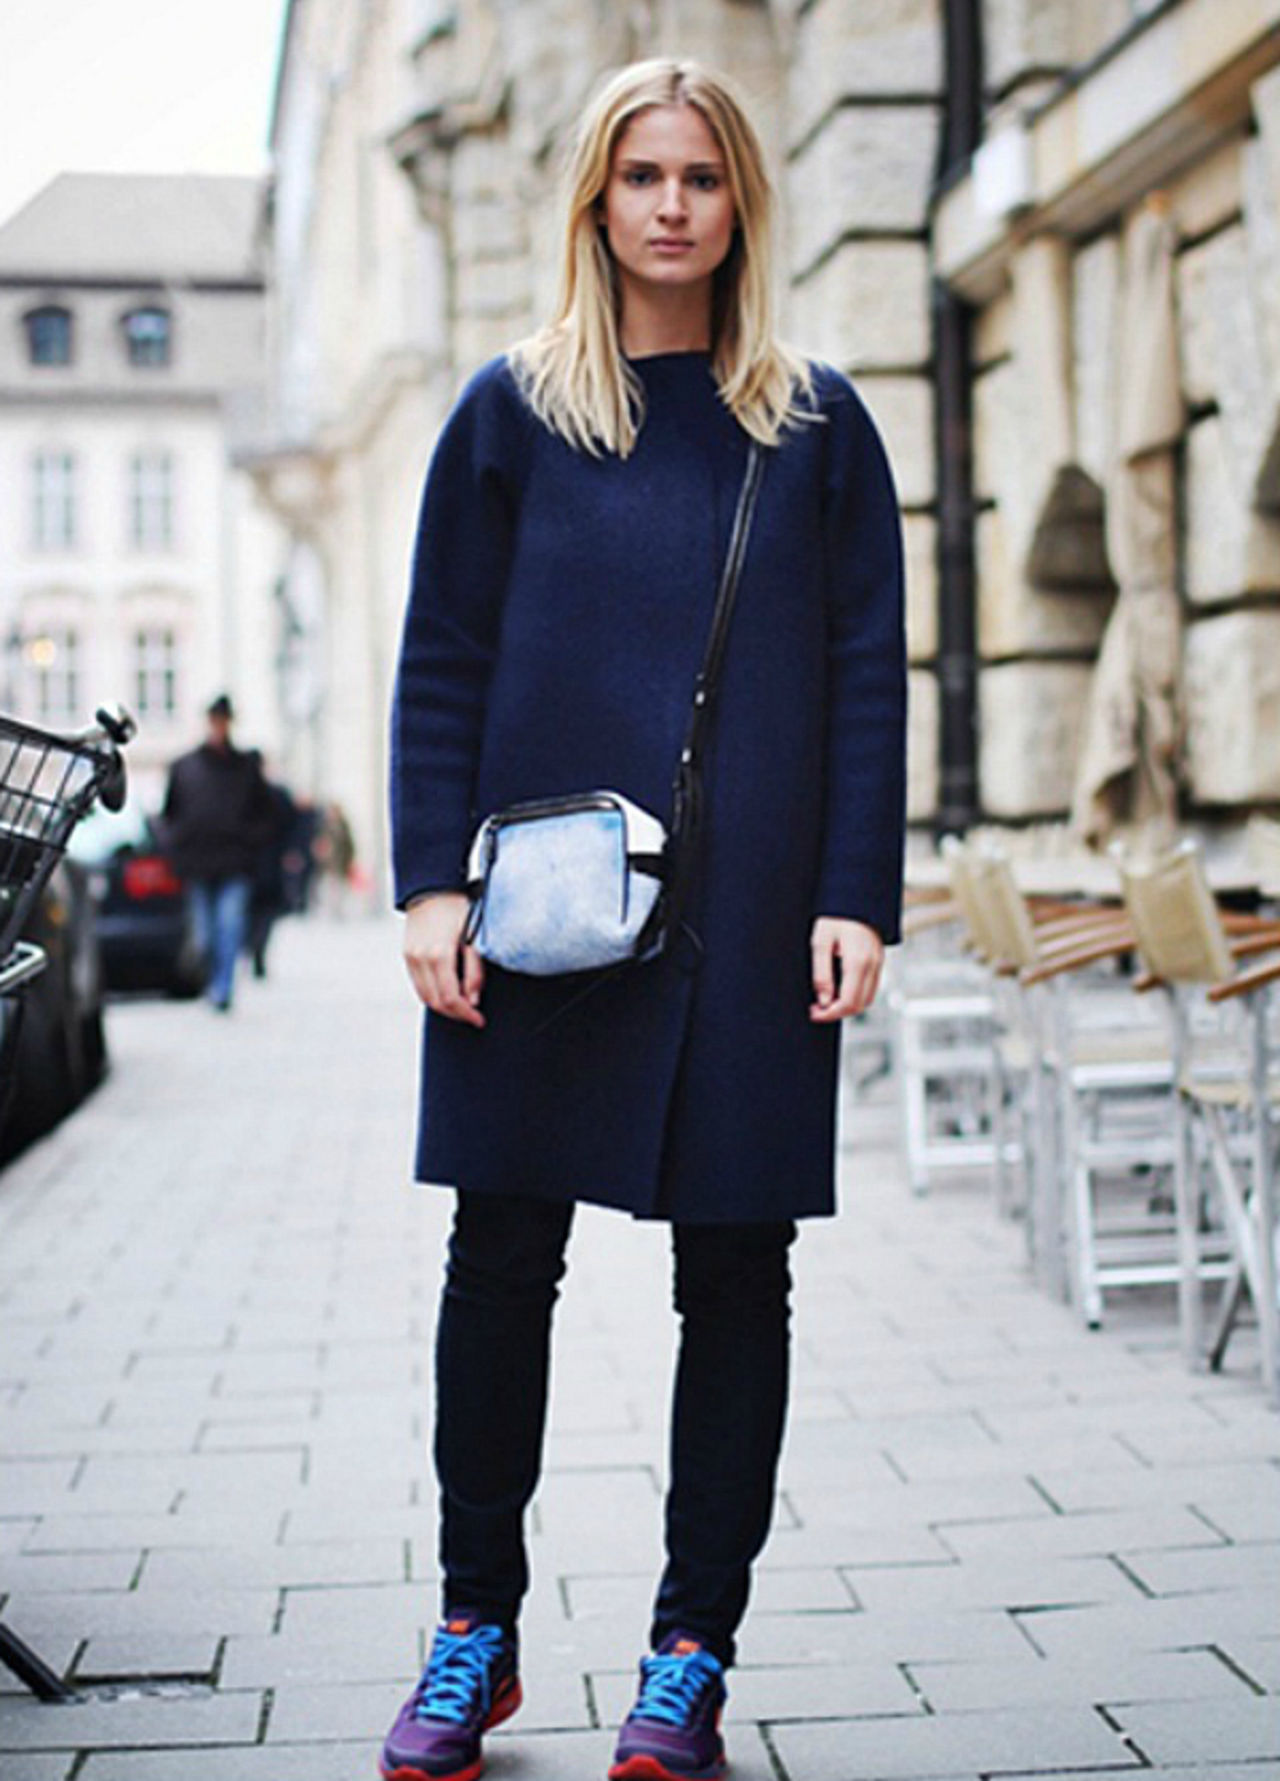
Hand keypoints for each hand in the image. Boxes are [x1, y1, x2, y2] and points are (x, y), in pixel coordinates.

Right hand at [403, 892, 484, 1026]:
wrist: (431, 889)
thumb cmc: (459, 910)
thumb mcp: (474, 938)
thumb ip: (474, 971)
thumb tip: (473, 1000)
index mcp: (439, 955)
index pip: (451, 998)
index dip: (466, 1014)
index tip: (479, 1020)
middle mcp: (420, 959)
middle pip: (436, 1002)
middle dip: (456, 1014)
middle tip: (473, 1016)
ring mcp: (410, 958)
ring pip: (425, 997)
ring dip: (443, 1007)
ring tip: (462, 1006)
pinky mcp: (406, 956)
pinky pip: (418, 985)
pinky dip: (432, 995)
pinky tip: (447, 993)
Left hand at [809, 917, 883, 1021]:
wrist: (855, 896)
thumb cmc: (836, 915)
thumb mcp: (820, 942)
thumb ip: (822, 974)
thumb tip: (824, 1000)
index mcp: (858, 961)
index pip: (848, 1002)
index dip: (830, 1013)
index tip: (814, 1012)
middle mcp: (872, 965)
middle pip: (860, 1005)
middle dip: (837, 1012)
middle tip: (817, 1008)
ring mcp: (878, 963)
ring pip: (867, 999)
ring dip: (847, 1005)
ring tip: (826, 999)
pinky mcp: (878, 961)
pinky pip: (870, 988)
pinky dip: (855, 995)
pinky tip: (838, 989)